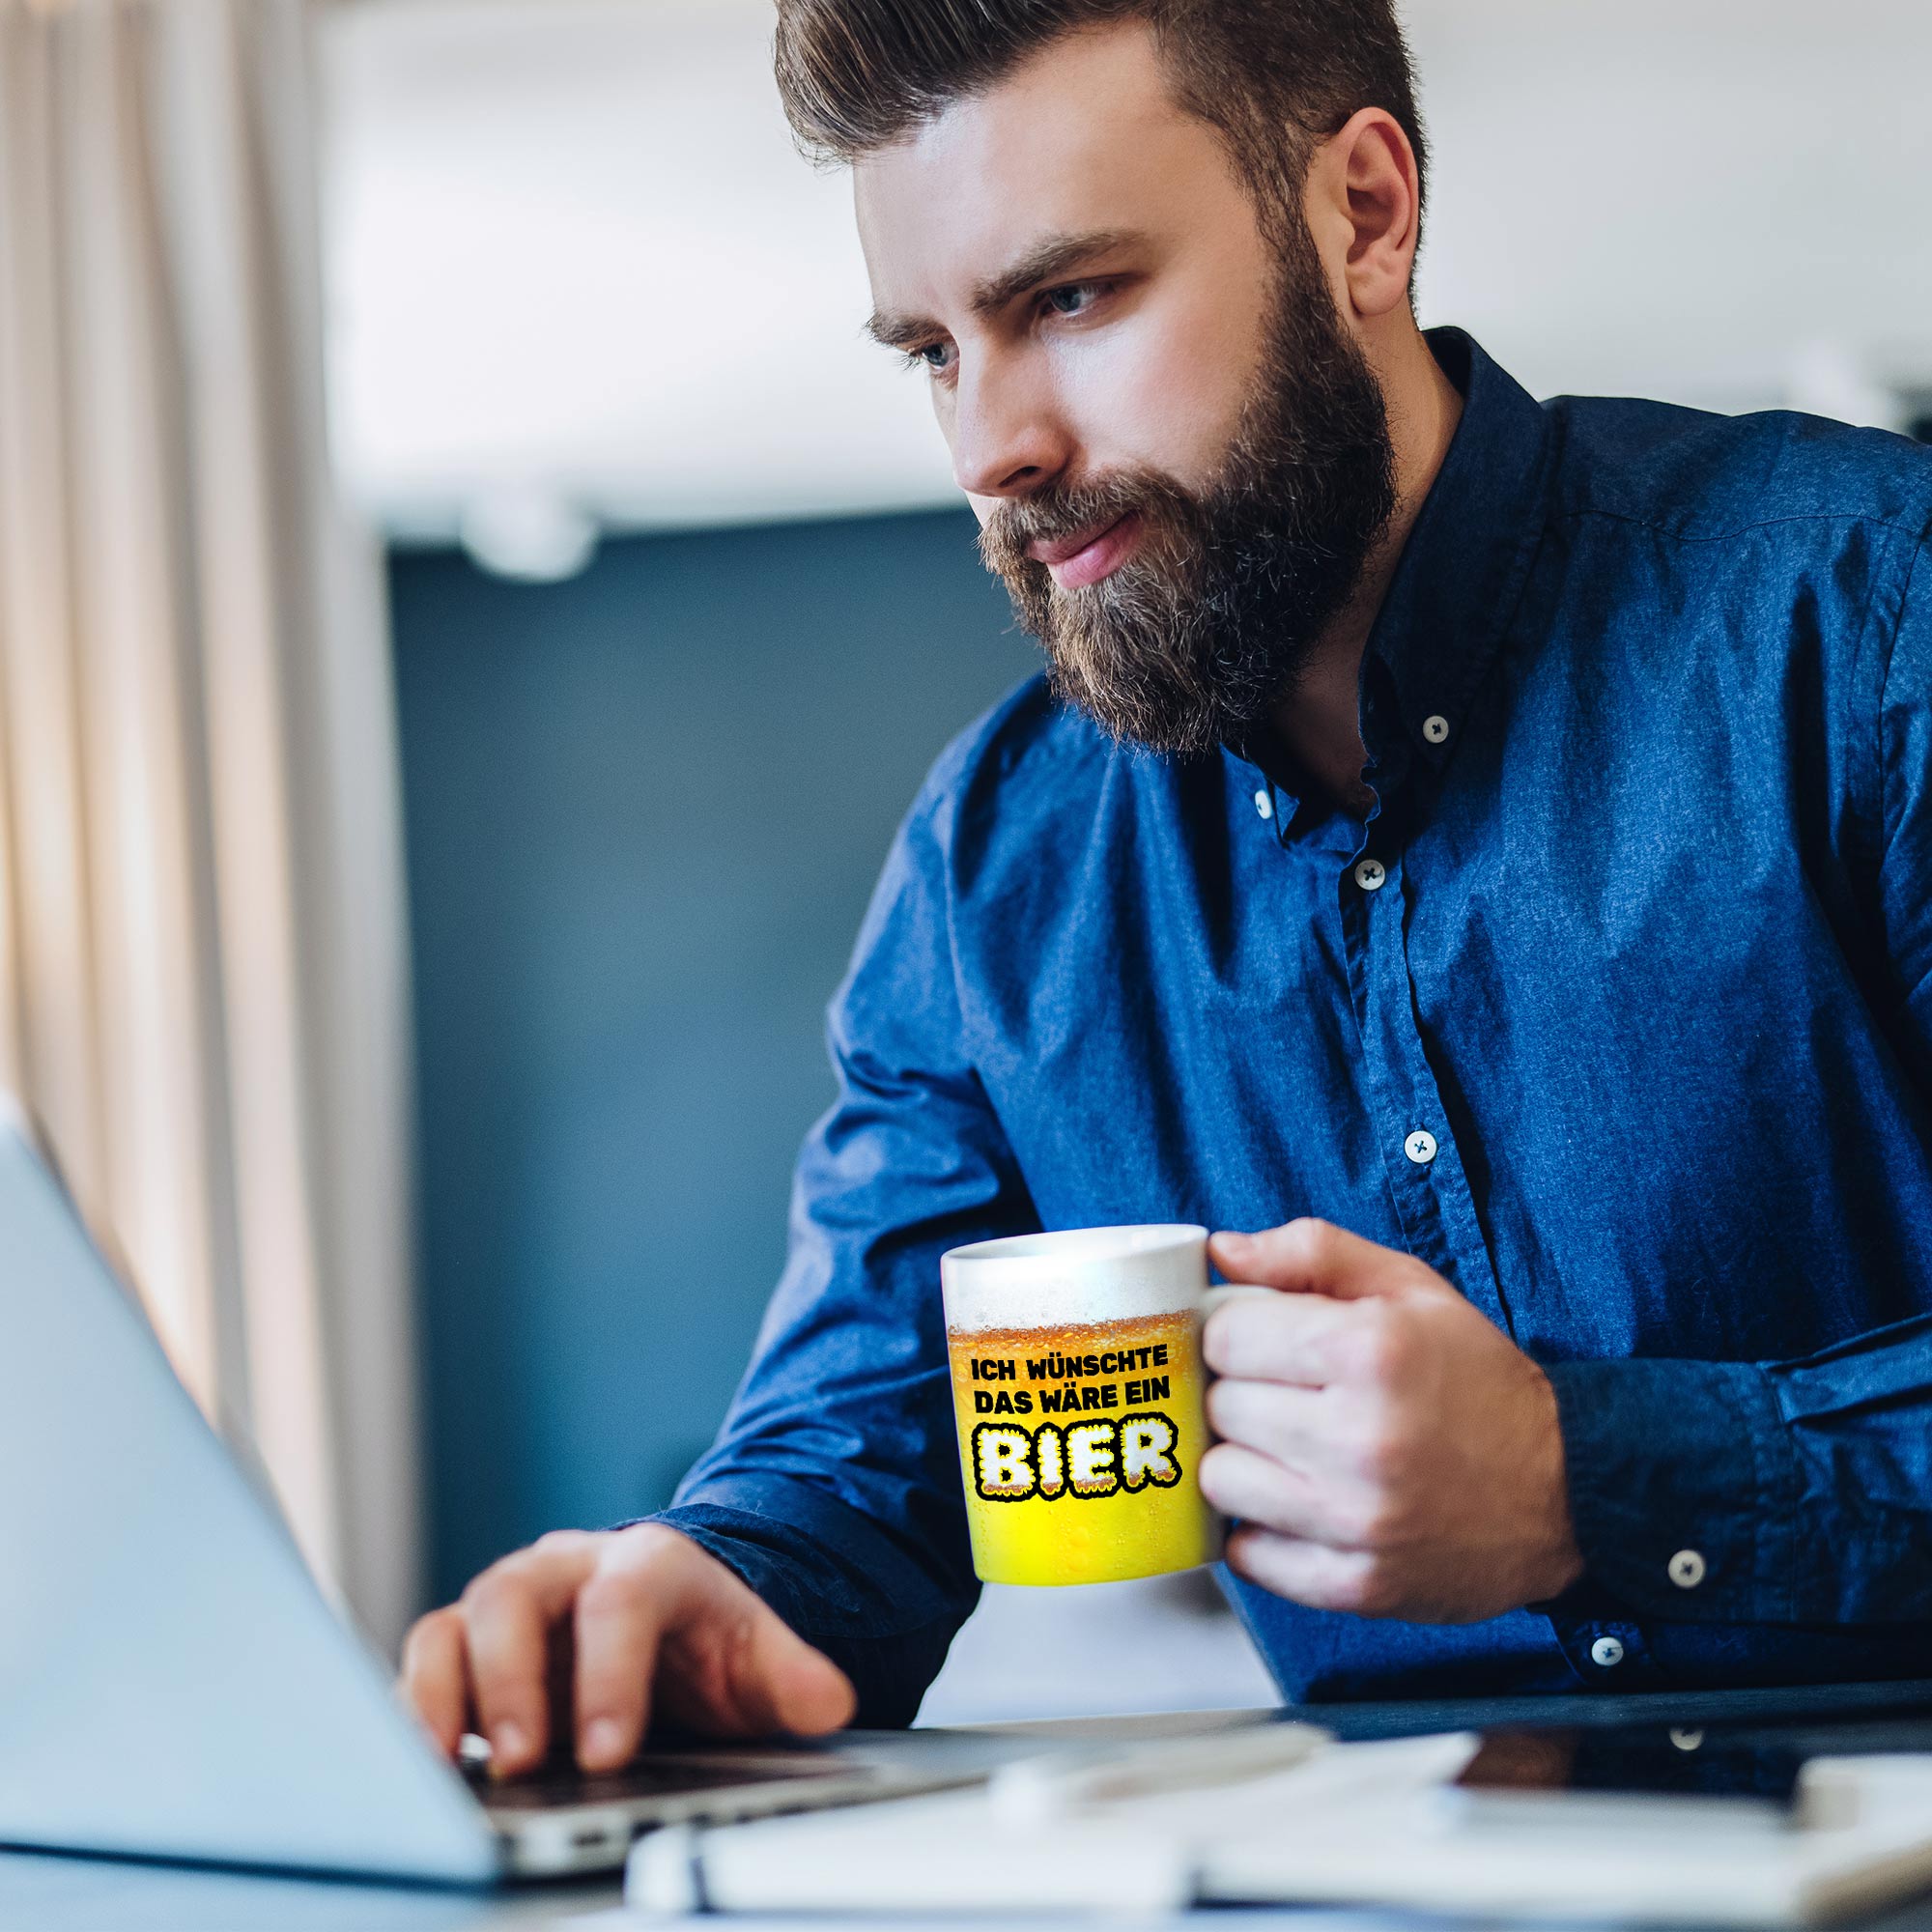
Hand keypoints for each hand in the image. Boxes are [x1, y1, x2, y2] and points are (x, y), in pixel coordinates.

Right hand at [399, 1523, 855, 1776]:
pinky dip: (416, 1707)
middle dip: (513, 1681)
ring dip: (446, 1694)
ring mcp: (512, 1605)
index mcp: (647, 1565)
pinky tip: (421, 1764)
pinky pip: (426, 1660)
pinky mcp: (471, 1646)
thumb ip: (793, 1677)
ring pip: (456, 1622)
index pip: (621, 1600)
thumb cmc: (708, 1640)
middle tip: (527, 1763)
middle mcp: (566, 1570)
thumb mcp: (758, 1656)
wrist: (670, 1618)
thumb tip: (828, 1700)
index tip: (609, 1752)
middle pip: (516, 1594)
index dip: (609, 1673)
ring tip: (444, 1765)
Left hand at [1200, 1219, 1581, 1622]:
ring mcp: (1356, 1520)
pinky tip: (1301, 1506)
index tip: (1264, 1343)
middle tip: (1289, 1397)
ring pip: (1220, 1482)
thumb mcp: (1410, 1287)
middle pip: (1219, 1408)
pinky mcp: (1356, 1586)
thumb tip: (1222, 1251)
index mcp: (1370, 1350)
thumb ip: (1311, 1252)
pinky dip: (1262, 1532)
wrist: (1564, 1490)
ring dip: (1246, 1463)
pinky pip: (1248, 1556)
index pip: (1224, 1335)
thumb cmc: (1476, 1379)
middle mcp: (1360, 1438)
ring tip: (1292, 1451)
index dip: (1236, 1333)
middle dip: (1242, 1395)